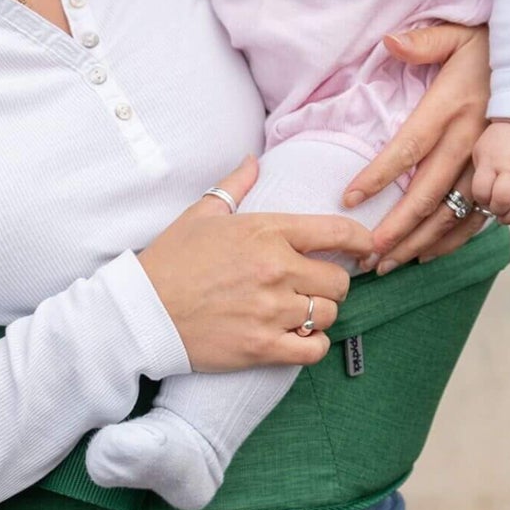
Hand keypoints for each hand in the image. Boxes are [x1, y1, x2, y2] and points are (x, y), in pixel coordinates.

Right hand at [137, 156, 375, 371]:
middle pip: (339, 281)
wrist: (143, 310)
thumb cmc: (171, 259)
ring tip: (301, 312)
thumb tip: (252, 161)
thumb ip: (235, 186)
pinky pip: (314, 349)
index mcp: (266, 231)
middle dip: (332, 283)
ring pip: (328, 315)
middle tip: (314, 286)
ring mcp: (272, 311)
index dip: (361, 240)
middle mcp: (276, 269)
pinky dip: (312, 345)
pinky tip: (299, 338)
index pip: (336, 231)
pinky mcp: (264, 347)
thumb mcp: (201, 214)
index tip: (366, 247)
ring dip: (320, 314)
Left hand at [341, 23, 491, 271]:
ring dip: (418, 242)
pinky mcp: (496, 175)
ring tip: (386, 264)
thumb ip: (423, 42)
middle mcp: (469, 142)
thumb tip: (390, 42)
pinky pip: (474, 217)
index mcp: (450, 108)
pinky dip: (450, 240)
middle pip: (428, 194)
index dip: (379, 176)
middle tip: (365, 255)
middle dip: (396, 229)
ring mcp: (485, 164)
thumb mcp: (456, 35)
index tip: (350, 199)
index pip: (409, 148)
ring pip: (451, 214)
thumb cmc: (486, 48)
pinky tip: (424, 256)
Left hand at [471, 119, 509, 223]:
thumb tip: (480, 201)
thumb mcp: (481, 151)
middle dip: (497, 211)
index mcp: (492, 161)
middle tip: (496, 209)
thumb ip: (479, 174)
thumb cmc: (499, 141)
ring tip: (509, 215)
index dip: (481, 199)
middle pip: (504, 200)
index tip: (483, 197)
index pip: (481, 190)